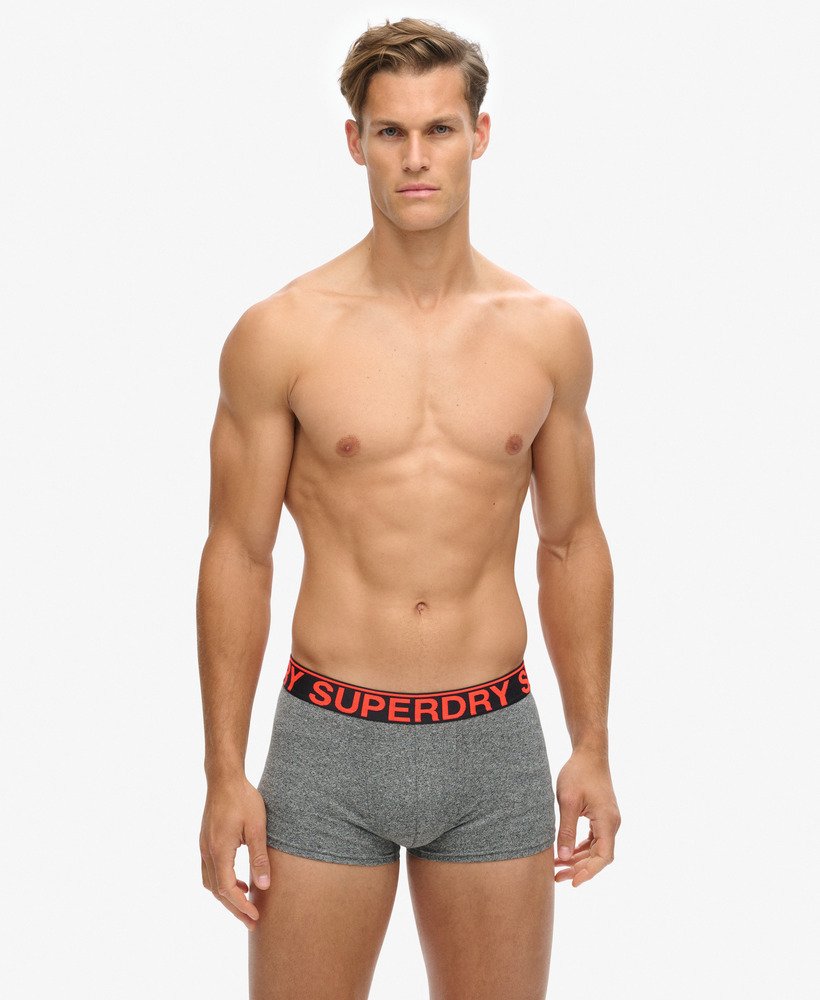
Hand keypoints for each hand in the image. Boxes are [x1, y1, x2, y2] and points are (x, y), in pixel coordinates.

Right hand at [199, 775, 270, 929]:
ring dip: (227, 896)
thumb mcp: (257, 827)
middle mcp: (207, 852)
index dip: (240, 906)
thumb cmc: (243, 799)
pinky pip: (210, 870)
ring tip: (247, 902)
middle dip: (234, 908)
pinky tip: (240, 879)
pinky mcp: (205, 841)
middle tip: (251, 922)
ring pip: (211, 882)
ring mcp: (203, 847)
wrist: (224, 778)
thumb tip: (264, 886)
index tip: (255, 917)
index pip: (227, 889)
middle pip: (216, 891)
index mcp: (219, 850)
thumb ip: (259, 857)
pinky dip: (222, 882)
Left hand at [553, 747, 620, 885]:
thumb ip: (566, 830)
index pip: (604, 857)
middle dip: (579, 869)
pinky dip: (580, 849)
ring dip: (578, 860)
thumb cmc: (578, 773)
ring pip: (596, 849)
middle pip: (599, 856)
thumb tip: (563, 858)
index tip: (573, 882)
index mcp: (607, 821)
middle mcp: (612, 824)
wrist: (589, 753)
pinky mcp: (601, 816)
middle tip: (557, 877)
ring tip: (557, 869)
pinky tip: (565, 854)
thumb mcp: (568, 801)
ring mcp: (608, 820)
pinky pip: (593, 839)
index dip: (589, 872)